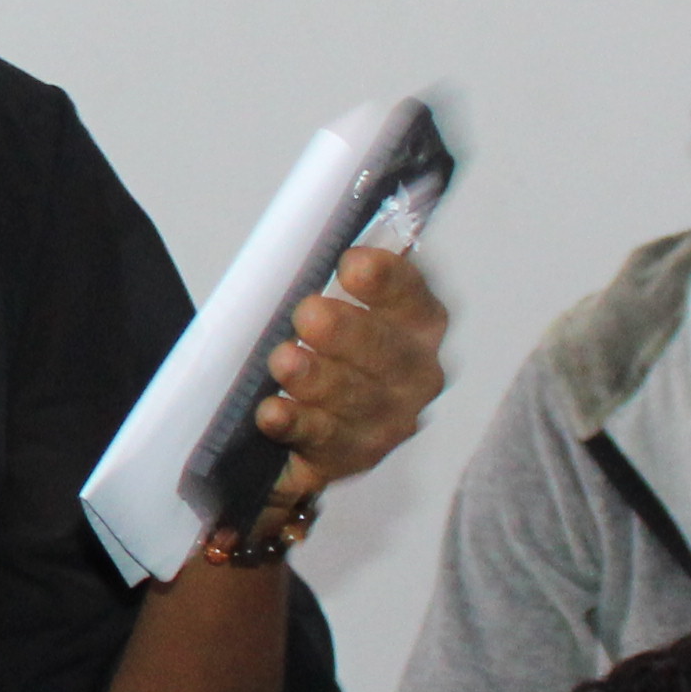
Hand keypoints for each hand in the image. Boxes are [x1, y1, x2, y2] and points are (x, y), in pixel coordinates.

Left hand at [226, 242, 450, 551]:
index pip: (413, 296)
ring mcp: (387, 420)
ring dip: (319, 378)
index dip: (387, 280)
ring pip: (358, 399)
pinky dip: (295, 424)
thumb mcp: (334, 303)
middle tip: (309, 314)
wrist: (309, 425)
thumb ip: (334, 274)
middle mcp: (414, 374)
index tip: (352, 263)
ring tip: (285, 361)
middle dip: (348, 331)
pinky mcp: (349, 456)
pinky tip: (273, 413)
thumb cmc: (326, 348)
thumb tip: (312, 234)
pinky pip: (323, 441)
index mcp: (417, 324)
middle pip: (389, 352)